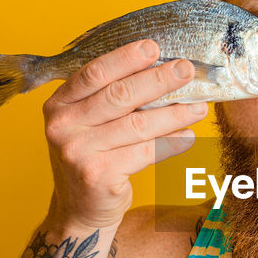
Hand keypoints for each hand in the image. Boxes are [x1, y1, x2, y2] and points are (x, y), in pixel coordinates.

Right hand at [41, 39, 206, 228]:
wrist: (80, 209)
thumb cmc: (93, 156)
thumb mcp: (88, 123)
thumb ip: (111, 98)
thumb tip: (163, 71)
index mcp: (59, 103)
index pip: (94, 73)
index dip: (125, 58)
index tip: (154, 47)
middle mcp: (62, 126)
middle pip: (119, 95)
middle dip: (158, 80)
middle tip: (186, 70)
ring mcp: (78, 152)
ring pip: (137, 124)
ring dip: (174, 114)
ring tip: (199, 107)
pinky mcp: (98, 175)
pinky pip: (145, 152)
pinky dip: (170, 143)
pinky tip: (187, 136)